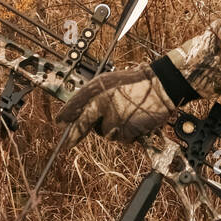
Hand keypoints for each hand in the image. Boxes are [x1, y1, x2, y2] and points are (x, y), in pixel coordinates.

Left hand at [57, 64, 175, 150]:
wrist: (161, 87)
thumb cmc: (134, 83)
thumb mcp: (108, 82)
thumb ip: (90, 95)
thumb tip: (73, 113)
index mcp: (98, 92)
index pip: (76, 108)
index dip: (67, 118)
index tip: (59, 124)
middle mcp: (104, 106)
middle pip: (87, 126)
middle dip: (84, 130)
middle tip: (85, 131)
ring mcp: (116, 120)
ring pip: (105, 133)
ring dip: (110, 128)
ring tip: (124, 113)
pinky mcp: (128, 132)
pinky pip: (121, 138)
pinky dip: (125, 133)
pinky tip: (132, 120)